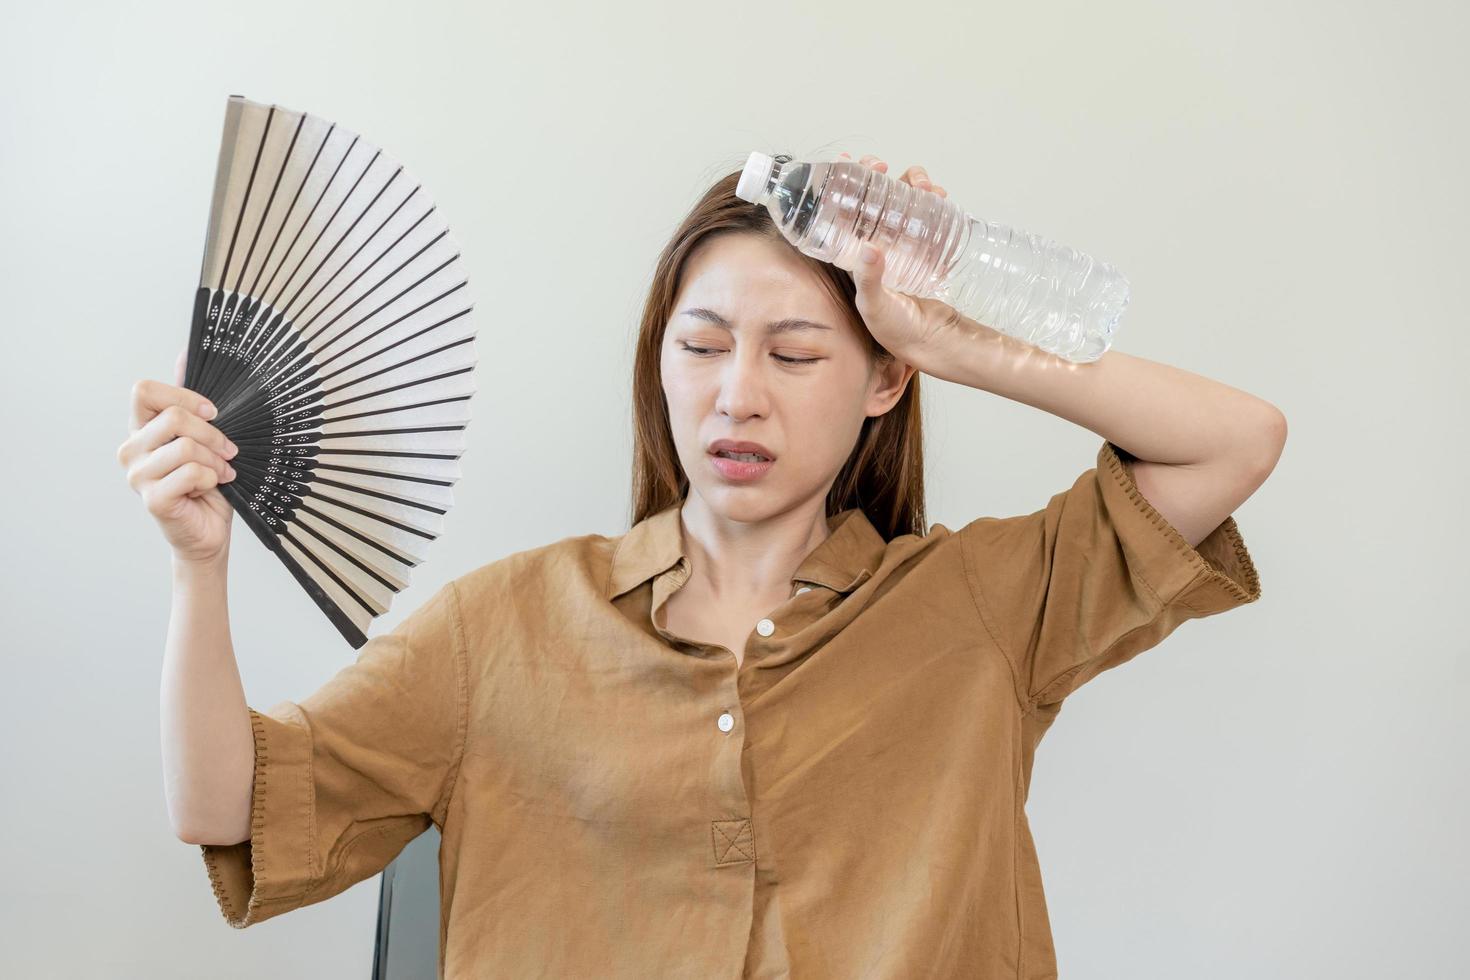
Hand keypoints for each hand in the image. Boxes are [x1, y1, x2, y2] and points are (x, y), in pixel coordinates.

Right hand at [117, 346, 238, 565]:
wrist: (209, 532)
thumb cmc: (207, 484)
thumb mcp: (203, 435)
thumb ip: (190, 399)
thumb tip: (186, 352)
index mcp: (140, 430)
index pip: (143, 390)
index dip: (183, 396)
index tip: (213, 412)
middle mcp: (131, 450)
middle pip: (173, 417)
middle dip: (213, 433)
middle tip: (228, 450)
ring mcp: (138, 475)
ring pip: (186, 446)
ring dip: (216, 459)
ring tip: (222, 473)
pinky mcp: (153, 498)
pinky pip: (192, 471)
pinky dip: (212, 477)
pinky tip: (212, 487)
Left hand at [837, 151, 977, 369]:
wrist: (934, 342)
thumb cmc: (898, 329)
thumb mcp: (877, 306)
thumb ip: (871, 281)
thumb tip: (870, 249)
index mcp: (853, 255)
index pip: (841, 210)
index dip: (841, 182)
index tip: (848, 161)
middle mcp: (874, 244)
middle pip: (872, 196)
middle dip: (878, 174)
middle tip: (884, 167)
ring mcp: (901, 243)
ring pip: (901, 200)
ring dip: (910, 182)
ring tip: (922, 185)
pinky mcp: (925, 246)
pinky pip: (926, 213)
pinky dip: (932, 198)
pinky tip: (938, 196)